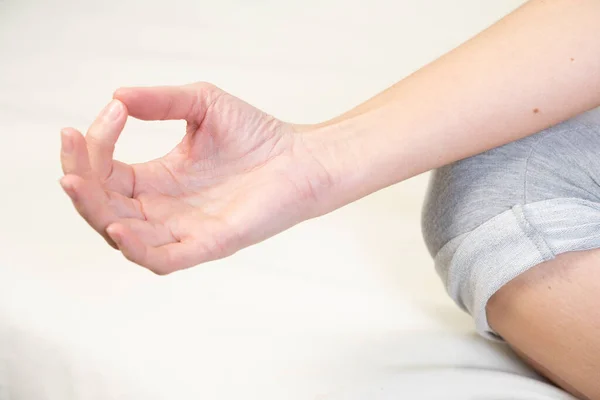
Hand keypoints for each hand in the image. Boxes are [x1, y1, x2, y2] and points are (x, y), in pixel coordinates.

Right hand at [60, 82, 332, 273]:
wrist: (304, 158)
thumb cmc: (257, 135)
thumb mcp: (202, 104)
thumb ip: (161, 101)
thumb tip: (116, 96)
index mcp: (158, 180)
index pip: (106, 172)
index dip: (94, 147)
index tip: (112, 110)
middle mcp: (165, 209)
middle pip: (104, 208)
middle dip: (80, 181)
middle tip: (71, 147)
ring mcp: (185, 229)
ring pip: (124, 236)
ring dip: (95, 212)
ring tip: (78, 182)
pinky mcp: (211, 243)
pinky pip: (165, 258)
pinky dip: (138, 249)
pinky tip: (119, 226)